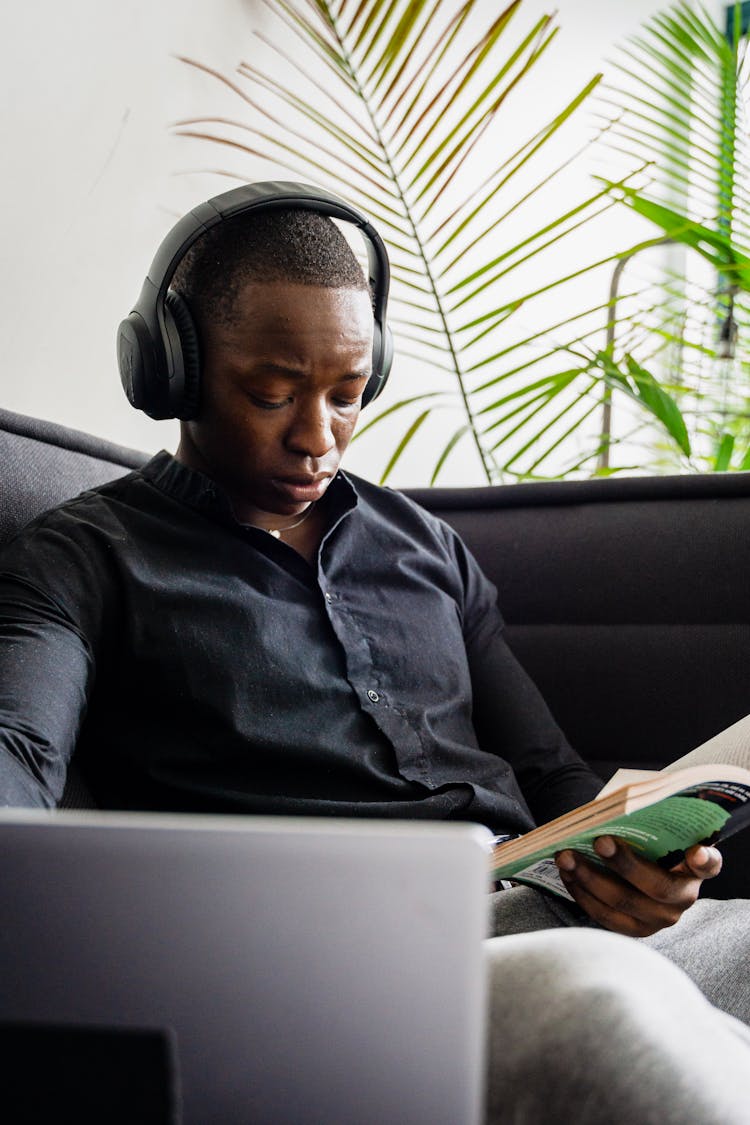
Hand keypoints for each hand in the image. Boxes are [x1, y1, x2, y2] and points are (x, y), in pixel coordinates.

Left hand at [555, 837, 722, 936]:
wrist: (636, 872)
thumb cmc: (645, 843)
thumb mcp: (651, 832)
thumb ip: (643, 825)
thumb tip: (614, 812)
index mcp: (694, 869)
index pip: (709, 865)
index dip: (705, 860)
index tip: (696, 851)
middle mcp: (683, 898)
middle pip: (656, 887)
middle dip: (624, 864)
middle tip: (599, 841)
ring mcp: (660, 918)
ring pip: (624, 903)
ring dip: (590, 878)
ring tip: (566, 857)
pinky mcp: (635, 930)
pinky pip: (605, 916)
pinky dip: (582, 893)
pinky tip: (567, 874)